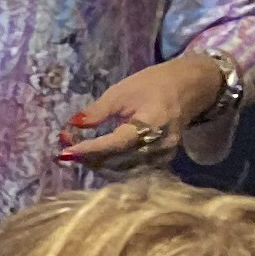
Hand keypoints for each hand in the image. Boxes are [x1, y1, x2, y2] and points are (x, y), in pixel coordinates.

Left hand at [59, 53, 222, 174]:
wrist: (190, 87)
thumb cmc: (153, 84)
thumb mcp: (122, 91)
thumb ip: (97, 111)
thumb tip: (72, 125)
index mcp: (151, 123)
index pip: (115, 144)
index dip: (89, 150)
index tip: (64, 152)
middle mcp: (160, 145)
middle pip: (117, 162)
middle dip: (89, 158)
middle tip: (65, 149)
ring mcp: (164, 156)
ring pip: (123, 171)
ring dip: (98, 165)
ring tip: (79, 153)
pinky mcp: (163, 161)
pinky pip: (133, 171)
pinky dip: (113, 167)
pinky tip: (98, 159)